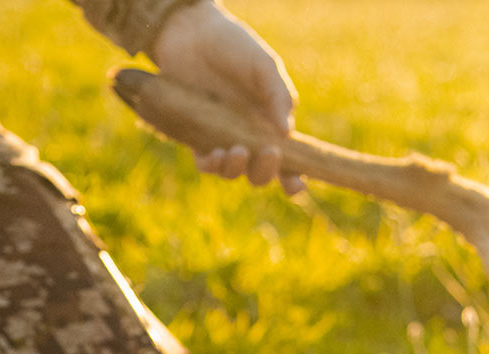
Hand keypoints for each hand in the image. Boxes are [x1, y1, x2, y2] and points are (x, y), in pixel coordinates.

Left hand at [149, 1, 303, 193]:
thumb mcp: (263, 66)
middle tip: (268, 154)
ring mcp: (222, 138)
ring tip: (236, 151)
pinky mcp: (195, 136)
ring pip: (233, 171)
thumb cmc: (234, 47)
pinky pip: (205, 162)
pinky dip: (212, 164)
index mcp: (271, 123)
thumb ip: (278, 96)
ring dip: (237, 168)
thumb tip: (287, 134)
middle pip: (261, 171)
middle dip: (266, 171)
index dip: (294, 177)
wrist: (192, 33)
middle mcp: (249, 136)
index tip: (296, 185)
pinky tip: (216, 153)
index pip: (288, 158)